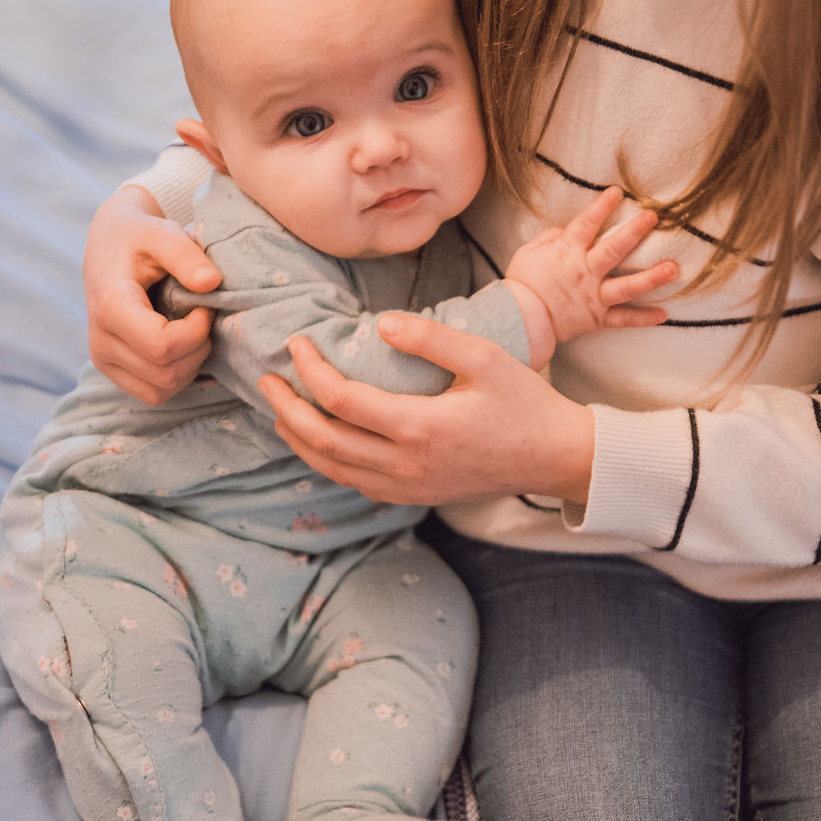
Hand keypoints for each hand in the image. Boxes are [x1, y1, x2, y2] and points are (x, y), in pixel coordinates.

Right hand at [84, 185, 220, 403]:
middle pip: (165, 373)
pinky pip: (154, 393)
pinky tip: (182, 346)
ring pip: (161, 389)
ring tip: (191, 330)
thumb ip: (185, 254)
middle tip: (202, 317)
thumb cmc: (138, 236)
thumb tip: (212, 283)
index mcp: (110, 307)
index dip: (195, 332)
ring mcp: (103, 359)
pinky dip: (177, 376)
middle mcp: (100, 341)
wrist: (109, 244)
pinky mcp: (112, 369)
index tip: (205, 306)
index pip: (161, 347)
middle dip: (197, 349)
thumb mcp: (161, 232)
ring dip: (189, 365)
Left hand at [259, 315, 596, 505]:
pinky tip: (319, 441)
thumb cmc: (524, 402)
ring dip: (299, 439)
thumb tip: (381, 325)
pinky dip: (326, 462)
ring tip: (280, 411)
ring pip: (333, 469)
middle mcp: (405, 465)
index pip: (341, 400)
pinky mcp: (413, 496)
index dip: (310, 370)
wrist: (554, 457)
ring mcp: (407, 487)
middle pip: (324, 441)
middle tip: (267, 380)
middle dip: (287, 410)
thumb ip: (430, 338)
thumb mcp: (483, 358)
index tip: (297, 343)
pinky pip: (354, 483)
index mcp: (419, 428)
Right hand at [504, 186, 675, 368]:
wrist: (518, 320)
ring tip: (674, 268)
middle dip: (635, 232)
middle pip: (614, 250)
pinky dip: (643, 318)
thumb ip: (553, 237)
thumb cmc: (522, 283)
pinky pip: (623, 319)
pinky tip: (664, 314)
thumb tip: (569, 230)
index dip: (602, 206)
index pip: (587, 223)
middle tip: (653, 217)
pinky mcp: (597, 318)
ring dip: (652, 277)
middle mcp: (585, 272)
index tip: (618, 192)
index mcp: (567, 252)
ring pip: (627, 286)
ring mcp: (593, 296)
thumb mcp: (530, 251)